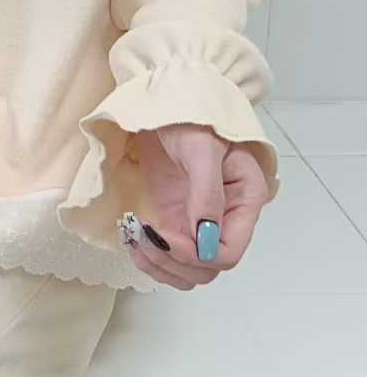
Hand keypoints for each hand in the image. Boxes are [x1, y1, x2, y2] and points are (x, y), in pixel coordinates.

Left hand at [123, 123, 266, 289]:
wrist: (166, 105)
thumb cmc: (191, 119)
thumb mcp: (202, 149)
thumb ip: (207, 192)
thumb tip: (206, 236)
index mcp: (244, 201)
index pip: (230, 252)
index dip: (198, 255)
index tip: (168, 237)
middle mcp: (224, 219)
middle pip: (207, 268)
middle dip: (174, 262)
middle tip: (145, 237)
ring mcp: (197, 223)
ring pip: (186, 271)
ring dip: (159, 265)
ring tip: (135, 240)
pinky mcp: (174, 222)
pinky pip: (166, 257)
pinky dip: (148, 258)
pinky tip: (132, 239)